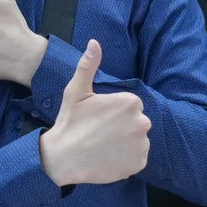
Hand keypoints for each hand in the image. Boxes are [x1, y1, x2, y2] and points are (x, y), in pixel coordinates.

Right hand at [38, 40, 149, 186]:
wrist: (63, 157)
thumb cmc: (70, 122)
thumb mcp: (77, 90)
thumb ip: (89, 65)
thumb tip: (94, 42)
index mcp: (131, 102)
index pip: (130, 106)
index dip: (114, 112)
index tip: (99, 119)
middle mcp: (142, 123)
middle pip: (136, 122)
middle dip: (122, 126)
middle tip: (100, 132)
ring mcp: (142, 145)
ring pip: (137, 140)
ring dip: (125, 142)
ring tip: (103, 145)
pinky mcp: (139, 164)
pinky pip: (137, 157)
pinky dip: (126, 158)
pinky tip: (109, 157)